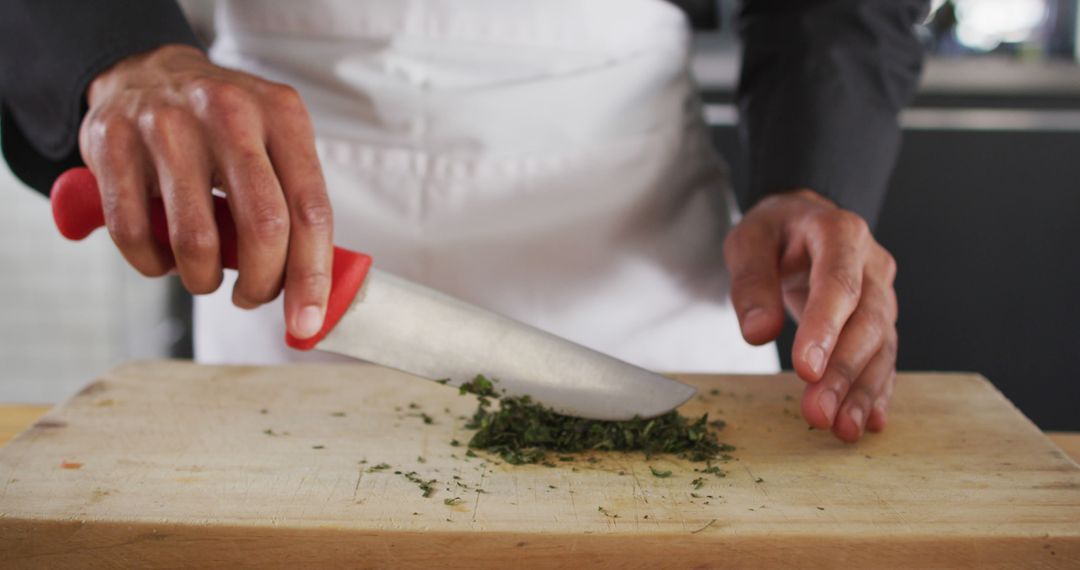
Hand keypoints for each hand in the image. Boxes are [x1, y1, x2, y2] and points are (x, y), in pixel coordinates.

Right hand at [79, 44, 331, 338]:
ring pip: (196, 239)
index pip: (311, 210)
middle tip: (253, 298)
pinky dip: (152, 264)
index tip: (308, 320)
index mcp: (282, 115)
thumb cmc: (223, 127)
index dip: (312, 276)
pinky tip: (162, 258)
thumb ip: (296, 205)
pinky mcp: (114, 141)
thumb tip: (314, 291)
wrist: (147, 71)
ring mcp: (167, 124)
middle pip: (264, 226)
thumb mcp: (274, 143)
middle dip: (262, 284)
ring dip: (204, 279)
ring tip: (205, 275)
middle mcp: (230, 113)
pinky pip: (135, 233)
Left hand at [724, 189, 897, 441]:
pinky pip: (884, 356)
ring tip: (843, 429)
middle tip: (818, 413)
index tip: (806, 370)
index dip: (825, 329)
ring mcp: (882, 292)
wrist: (803, 221)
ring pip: (881, 345)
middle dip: (843, 373)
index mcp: (839, 233)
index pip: (838, 284)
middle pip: (865, 322)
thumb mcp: (748, 241)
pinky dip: (877, 391)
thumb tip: (758, 332)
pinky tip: (869, 421)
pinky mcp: (881, 319)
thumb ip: (750, 282)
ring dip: (863, 391)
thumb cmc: (775, 231)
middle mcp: (872, 263)